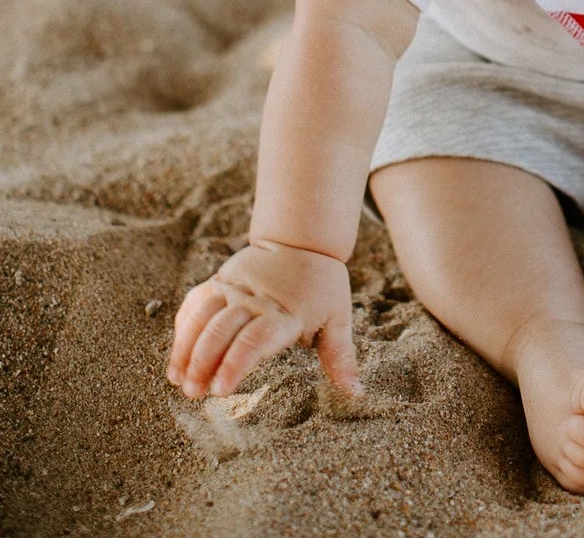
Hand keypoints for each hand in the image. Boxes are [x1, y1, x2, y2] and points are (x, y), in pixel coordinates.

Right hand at [168, 238, 360, 399]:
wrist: (302, 240)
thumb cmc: (322, 287)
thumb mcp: (337, 318)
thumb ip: (340, 356)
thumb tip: (356, 393)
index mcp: (284, 313)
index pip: (255, 339)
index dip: (235, 363)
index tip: (221, 390)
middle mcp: (254, 300)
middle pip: (221, 330)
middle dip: (203, 362)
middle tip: (193, 393)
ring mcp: (233, 288)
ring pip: (202, 316)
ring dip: (186, 348)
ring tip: (177, 380)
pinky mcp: (219, 282)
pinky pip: (195, 303)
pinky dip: (182, 328)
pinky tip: (176, 356)